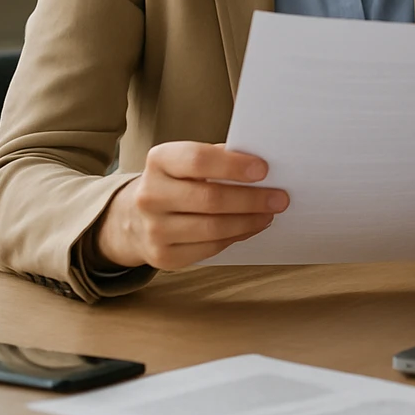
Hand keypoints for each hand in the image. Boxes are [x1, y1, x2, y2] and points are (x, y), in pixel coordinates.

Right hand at [94, 142, 288, 269]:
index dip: (233, 166)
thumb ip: (220, 158)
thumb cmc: (178, 180)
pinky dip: (237, 236)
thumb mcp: (188, 160)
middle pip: (210, 198)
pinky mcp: (163, 256)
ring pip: (213, 227)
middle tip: (280, 198)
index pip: (197, 160)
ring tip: (270, 213)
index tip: (263, 170)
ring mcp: (154, 228)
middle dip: (252, 199)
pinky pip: (210, 247)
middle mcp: (150, 195)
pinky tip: (252, 226)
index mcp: (159, 161)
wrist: (134, 217)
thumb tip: (264, 169)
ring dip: (249, 221)